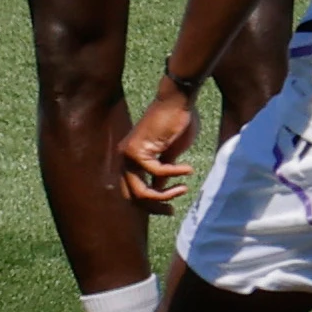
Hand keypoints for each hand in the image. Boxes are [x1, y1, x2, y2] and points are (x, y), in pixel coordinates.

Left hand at [119, 78, 201, 211]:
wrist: (176, 101)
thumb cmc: (175, 123)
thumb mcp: (169, 155)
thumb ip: (161, 173)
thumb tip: (159, 188)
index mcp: (130, 161)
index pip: (132, 193)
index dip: (151, 206)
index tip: (170, 209)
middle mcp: (124, 159)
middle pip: (133, 198)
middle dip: (154, 207)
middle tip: (172, 209)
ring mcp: (128, 155)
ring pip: (141, 192)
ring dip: (165, 195)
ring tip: (183, 188)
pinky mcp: (137, 150)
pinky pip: (157, 172)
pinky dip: (175, 173)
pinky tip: (188, 170)